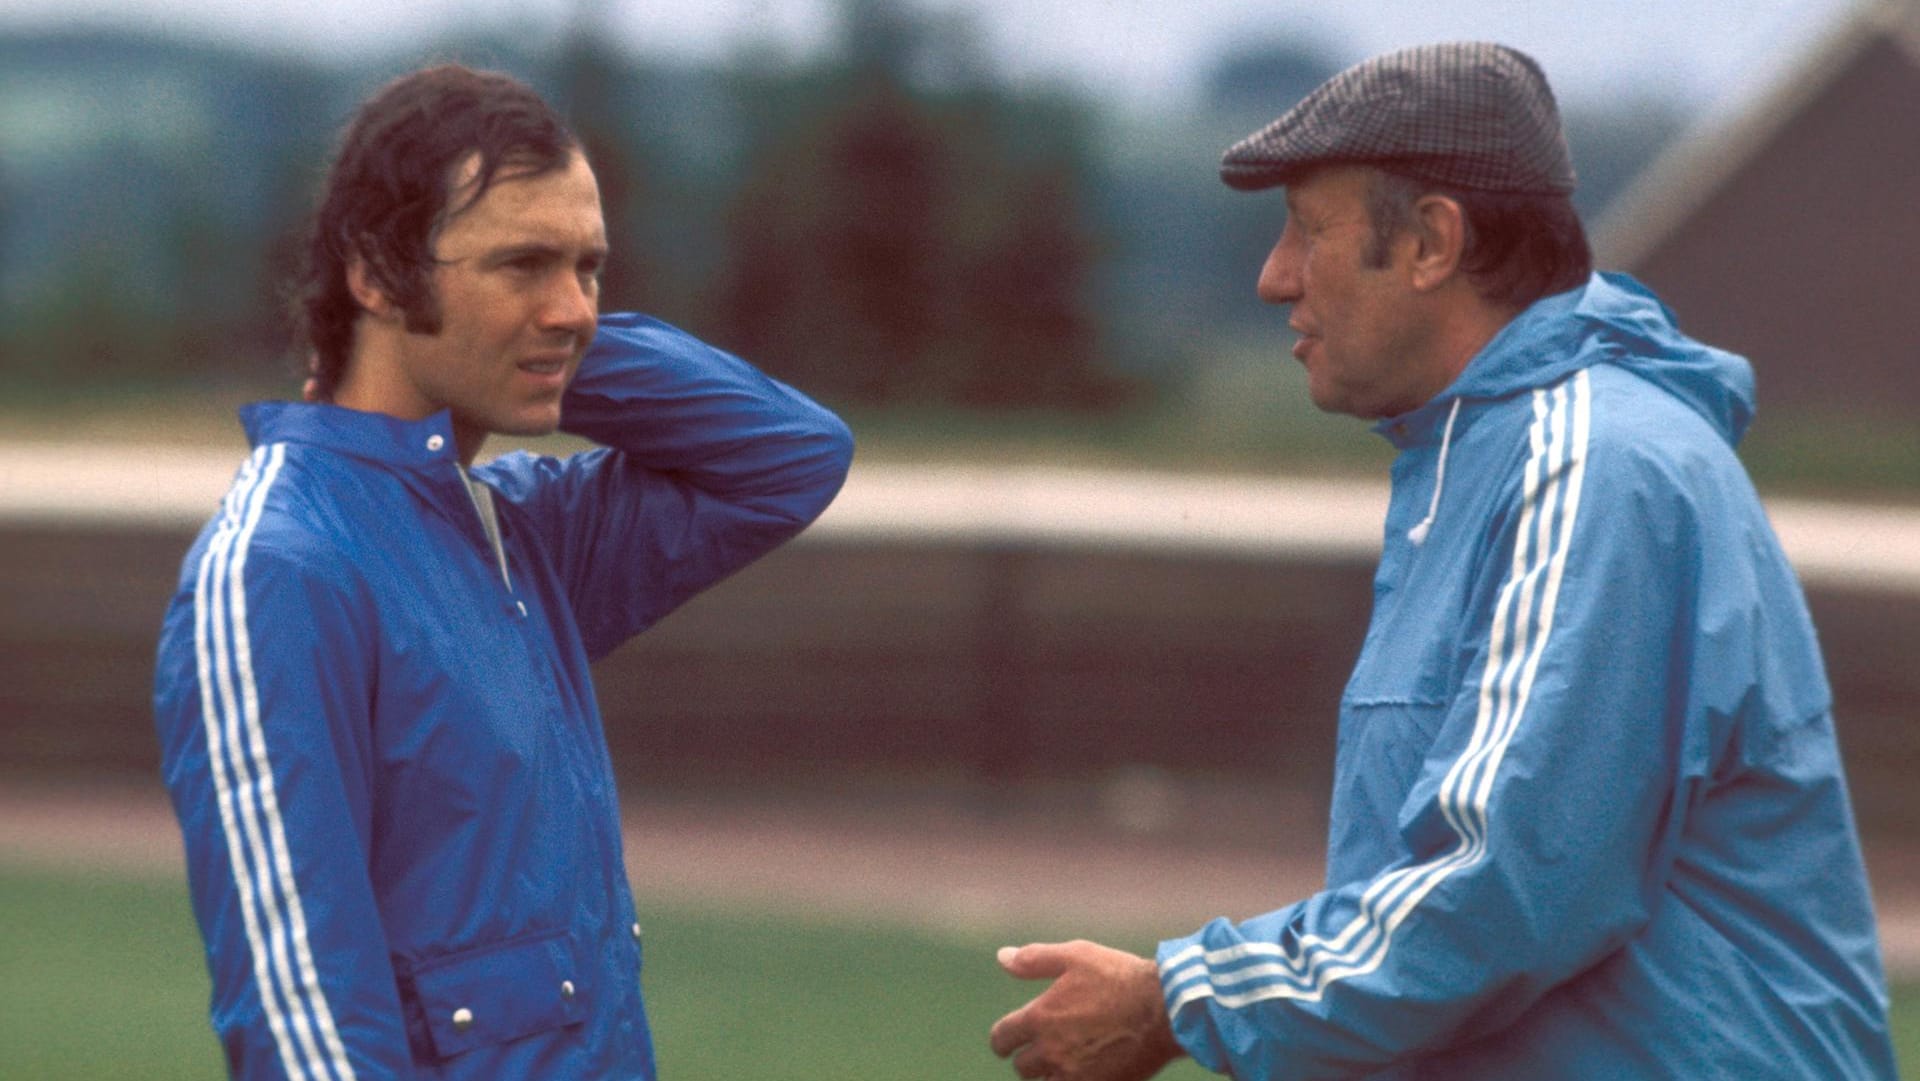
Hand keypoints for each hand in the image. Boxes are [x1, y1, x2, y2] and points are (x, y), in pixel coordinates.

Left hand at [989, 940, 1184, 1080]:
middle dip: (1028, 1057)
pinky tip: (1085, 1070)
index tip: (1010, 1037)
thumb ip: (1034, 960)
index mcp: (1040, 1018)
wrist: (1165, 1009)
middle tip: (1044, 1046)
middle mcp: (1051, 1050)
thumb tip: (1002, 957)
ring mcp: (1074, 1074)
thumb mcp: (1075, 956)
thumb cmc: (1120, 978)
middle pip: (1022, 1068)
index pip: (1002, 1039)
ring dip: (1049, 1074)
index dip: (1004, 1038)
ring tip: (1065, 1060)